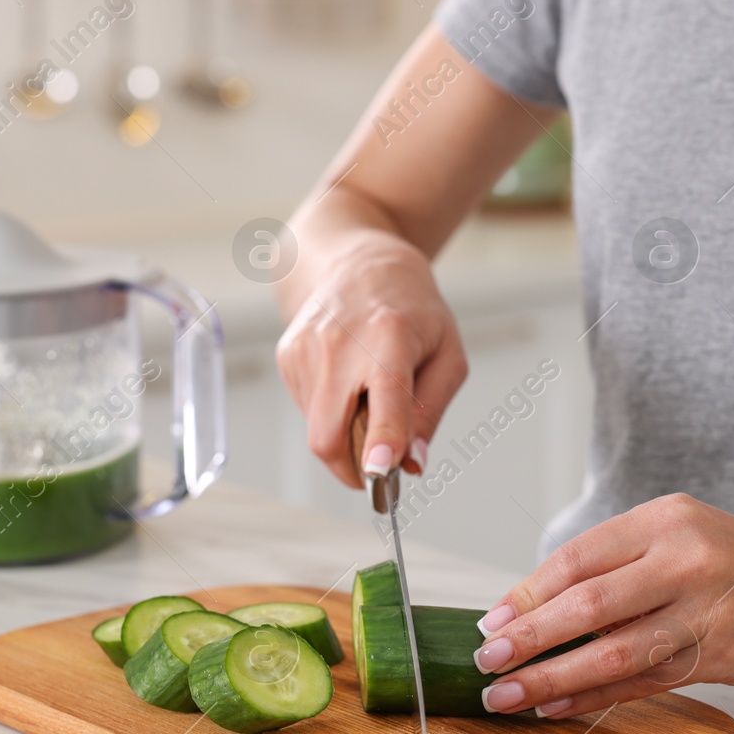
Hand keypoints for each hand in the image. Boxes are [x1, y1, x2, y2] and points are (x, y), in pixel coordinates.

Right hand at [276, 227, 466, 487]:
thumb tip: (412, 463)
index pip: (384, 394)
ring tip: (369, 397)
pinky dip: (330, 415)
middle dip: (353, 468)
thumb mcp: (447, 353)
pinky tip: (348, 383)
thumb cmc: (411, 308)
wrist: (357, 262)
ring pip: (317, 432)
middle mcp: (339, 341)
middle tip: (381, 467)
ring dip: (346, 436)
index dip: (381, 437)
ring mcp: (306, 349)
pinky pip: (307, 413)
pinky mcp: (287, 356)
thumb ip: (432, 411)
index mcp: (389, 334)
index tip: (379, 471)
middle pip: (329, 434)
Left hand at [471, 494, 733, 717]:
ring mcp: (708, 613)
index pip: (578, 560)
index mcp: (663, 521)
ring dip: (554, 680)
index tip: (492, 624)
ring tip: (508, 697)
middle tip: (487, 663)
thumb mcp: (670, 532)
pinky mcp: (723, 657)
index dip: (528, 595)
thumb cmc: (723, 555)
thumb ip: (608, 563)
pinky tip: (557, 707)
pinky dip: (595, 697)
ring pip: (616, 654)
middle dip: (530, 640)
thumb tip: (524, 610)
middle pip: (590, 606)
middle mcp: (686, 562)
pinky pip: (645, 683)